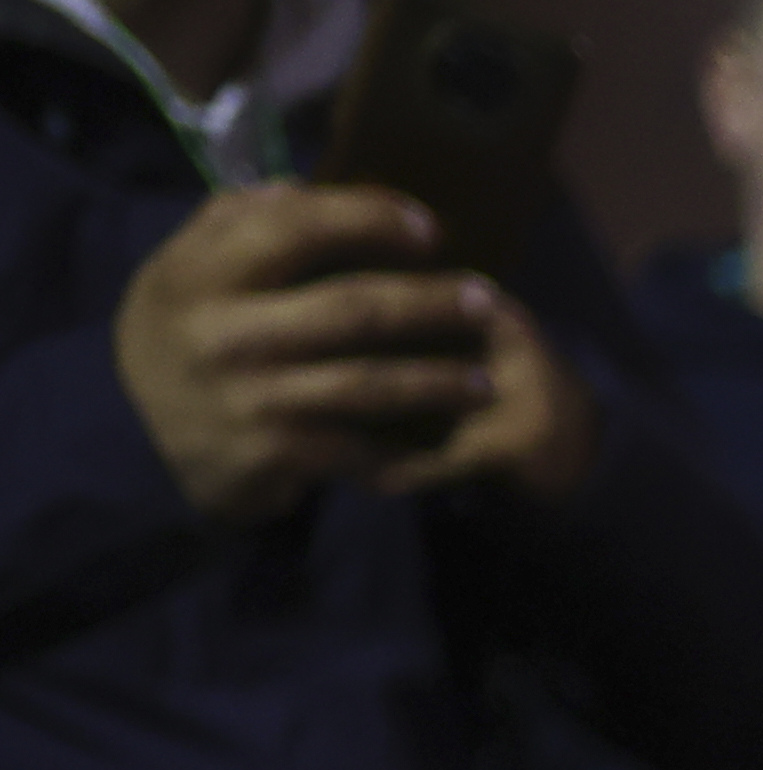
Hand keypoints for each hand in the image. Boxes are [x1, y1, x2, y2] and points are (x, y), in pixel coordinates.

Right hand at [112, 185, 589, 519]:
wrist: (138, 436)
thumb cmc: (187, 333)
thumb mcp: (186, 268)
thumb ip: (234, 221)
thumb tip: (302, 185)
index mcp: (201, 272)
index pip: (295, 227)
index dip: (368, 218)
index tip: (429, 226)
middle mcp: (225, 333)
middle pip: (352, 308)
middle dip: (430, 304)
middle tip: (487, 301)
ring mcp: (253, 397)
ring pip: (369, 384)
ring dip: (438, 381)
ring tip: (487, 379)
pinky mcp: (276, 454)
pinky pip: (361, 448)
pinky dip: (411, 448)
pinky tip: (451, 442)